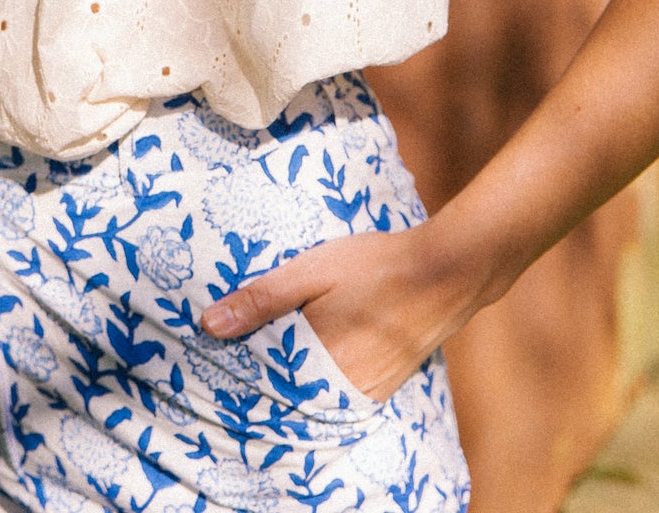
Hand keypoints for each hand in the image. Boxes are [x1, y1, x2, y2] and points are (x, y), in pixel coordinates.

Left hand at [199, 224, 473, 405]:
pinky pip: (336, 389)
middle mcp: (339, 390)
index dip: (238, 359)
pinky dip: (319, 373)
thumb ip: (262, 299)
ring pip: (310, 390)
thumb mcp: (312, 271)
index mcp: (317, 362)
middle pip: (285, 388)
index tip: (220, 345)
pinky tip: (317, 343)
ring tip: (283, 336)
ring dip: (292, 370)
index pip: (260, 377)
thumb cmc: (376, 265)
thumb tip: (210, 325)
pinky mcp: (380, 388)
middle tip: (249, 338)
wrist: (448, 273)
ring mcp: (363, 393)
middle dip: (264, 365)